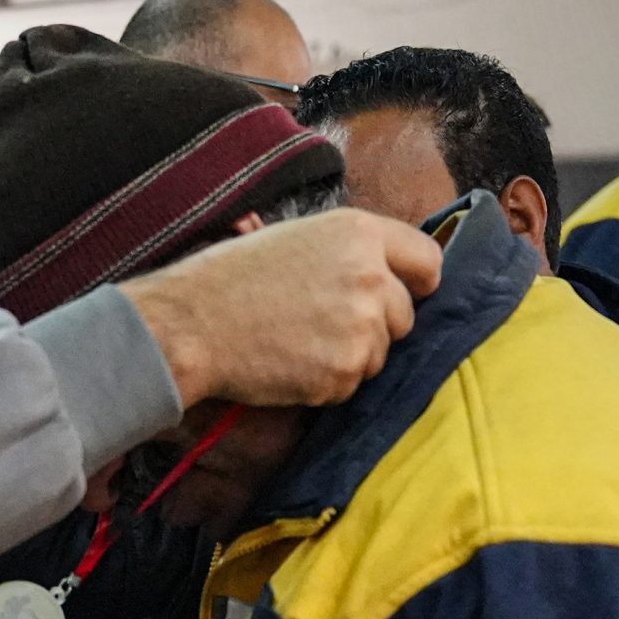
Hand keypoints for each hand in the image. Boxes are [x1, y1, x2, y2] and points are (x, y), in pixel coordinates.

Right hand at [123, 209, 439, 408]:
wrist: (191, 323)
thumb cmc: (230, 278)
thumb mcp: (296, 238)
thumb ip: (347, 254)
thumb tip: (383, 278)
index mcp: (359, 233)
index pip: (426, 261)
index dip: (417, 283)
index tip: (408, 294)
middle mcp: (371, 276)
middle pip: (405, 316)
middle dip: (374, 327)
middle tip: (321, 325)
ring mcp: (361, 327)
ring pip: (379, 355)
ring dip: (348, 357)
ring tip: (296, 341)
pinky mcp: (344, 371)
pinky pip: (350, 385)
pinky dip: (324, 383)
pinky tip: (287, 363)